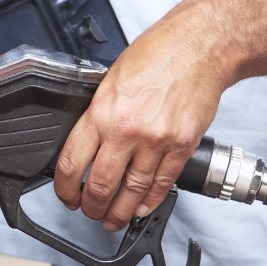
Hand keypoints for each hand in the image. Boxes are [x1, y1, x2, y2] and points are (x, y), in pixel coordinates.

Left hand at [53, 0, 236, 230]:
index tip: (67, 195)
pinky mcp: (181, 146)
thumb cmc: (158, 54)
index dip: (65, 189)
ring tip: (113, 219)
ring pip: (132, 191)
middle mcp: (127, 130)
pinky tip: (141, 207)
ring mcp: (156, 141)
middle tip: (89, 212)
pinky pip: (162, 183)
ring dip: (119, 212)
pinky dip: (150, 201)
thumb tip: (85, 144)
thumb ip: (98, 114)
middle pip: (101, 186)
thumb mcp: (110, 80)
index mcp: (102, 112)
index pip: (72, 163)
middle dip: (91, 207)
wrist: (200, 46)